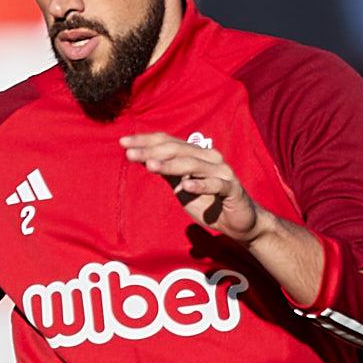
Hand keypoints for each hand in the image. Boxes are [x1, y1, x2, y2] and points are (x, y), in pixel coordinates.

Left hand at [121, 131, 264, 243]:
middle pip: (177, 149)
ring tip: (150, 166)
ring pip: (193, 164)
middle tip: (130, 154)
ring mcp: (222, 172)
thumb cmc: (209, 202)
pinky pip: (216, 184)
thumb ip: (168, 172)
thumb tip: (144, 158)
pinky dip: (201, 184)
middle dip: (152, 151)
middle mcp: (209, 158)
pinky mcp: (232, 189)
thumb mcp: (182, 186)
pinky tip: (186, 185)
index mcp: (196, 155)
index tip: (123, 143)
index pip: (168, 141)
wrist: (239, 222)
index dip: (146, 140)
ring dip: (170, 164)